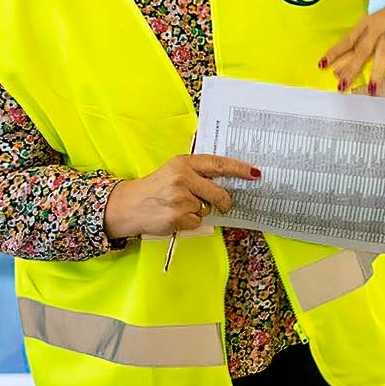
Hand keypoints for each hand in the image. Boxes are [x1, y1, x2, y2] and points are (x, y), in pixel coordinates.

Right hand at [105, 151, 259, 242]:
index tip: (255, 173)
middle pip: (219, 193)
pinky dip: (190, 222)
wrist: (129, 205)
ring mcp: (180, 198)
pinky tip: (175, 216)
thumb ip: (198, 172)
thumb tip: (228, 181)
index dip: (239, 169)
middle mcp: (182, 178)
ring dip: (199, 211)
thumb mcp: (174, 171)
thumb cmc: (156, 188)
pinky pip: (197, 222)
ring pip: (207, 209)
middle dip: (223, 202)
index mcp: (184, 163)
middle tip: (221, 204)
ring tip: (180, 206)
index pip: (218, 164)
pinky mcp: (178, 216)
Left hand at [318, 0, 384, 95]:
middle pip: (363, 47)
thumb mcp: (380, 25)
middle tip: (342, 84)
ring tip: (372, 89)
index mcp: (369, 22)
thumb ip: (366, 44)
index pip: (348, 39)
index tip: (322, 65)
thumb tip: (346, 67)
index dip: (335, 52)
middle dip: (351, 67)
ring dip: (378, 70)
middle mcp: (382, 23)